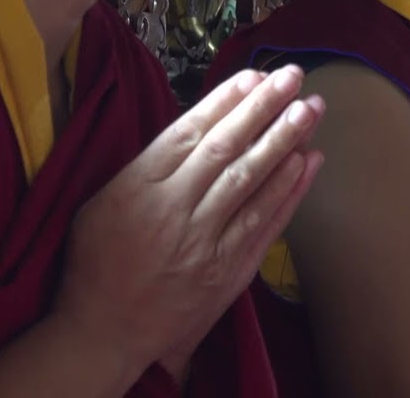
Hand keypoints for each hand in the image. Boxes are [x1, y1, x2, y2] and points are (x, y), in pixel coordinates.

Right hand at [55, 66, 325, 376]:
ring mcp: (204, 243)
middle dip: (264, 108)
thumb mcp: (101, 204)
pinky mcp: (228, 271)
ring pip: (250, 182)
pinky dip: (289, 191)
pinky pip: (264, 223)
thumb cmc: (97, 263)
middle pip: (226, 150)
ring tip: (311, 108)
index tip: (254, 75)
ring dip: (285, 142)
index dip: (225, 101)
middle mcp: (173, 212)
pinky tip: (309, 160)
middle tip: (293, 76)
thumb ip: (146, 166)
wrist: (104, 334)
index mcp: (136, 189)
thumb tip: (197, 124)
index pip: (188, 133)